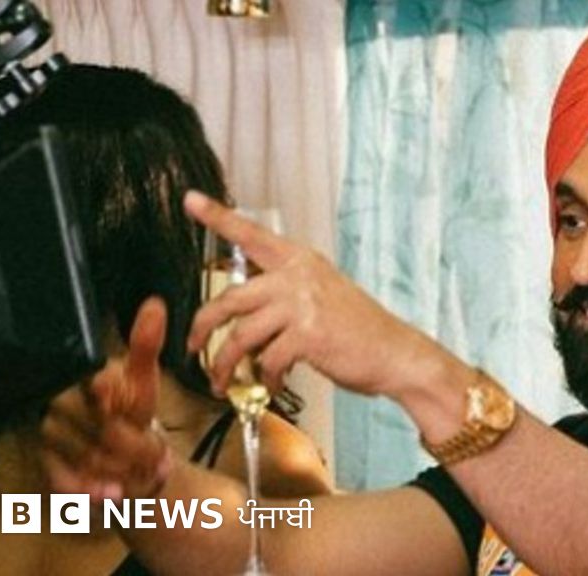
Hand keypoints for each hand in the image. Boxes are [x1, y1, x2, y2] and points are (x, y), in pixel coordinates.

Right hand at [41, 297, 172, 502]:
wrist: (125, 455)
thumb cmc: (132, 411)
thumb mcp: (144, 379)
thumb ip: (146, 345)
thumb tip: (154, 306)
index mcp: (84, 379)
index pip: (89, 382)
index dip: (102, 390)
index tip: (111, 395)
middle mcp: (61, 406)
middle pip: (92, 424)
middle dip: (128, 440)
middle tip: (156, 454)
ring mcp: (53, 439)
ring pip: (85, 454)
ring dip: (120, 467)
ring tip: (144, 470)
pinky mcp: (49, 469)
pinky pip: (64, 481)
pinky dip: (89, 491)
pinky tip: (110, 494)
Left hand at [184, 192, 455, 399]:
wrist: (396, 353)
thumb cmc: (360, 330)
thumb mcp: (323, 294)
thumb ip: (285, 294)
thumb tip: (246, 314)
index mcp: (300, 261)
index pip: (251, 234)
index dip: (217, 216)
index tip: (191, 199)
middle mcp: (298, 276)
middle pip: (229, 298)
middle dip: (202, 327)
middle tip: (192, 346)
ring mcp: (302, 304)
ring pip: (240, 335)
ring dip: (225, 364)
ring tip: (222, 380)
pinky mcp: (308, 335)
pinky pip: (267, 361)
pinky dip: (265, 378)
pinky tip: (272, 384)